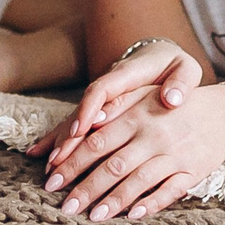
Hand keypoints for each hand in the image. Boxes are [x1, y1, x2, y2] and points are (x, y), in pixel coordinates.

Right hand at [28, 40, 199, 165]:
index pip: (104, 91)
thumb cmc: (174, 66)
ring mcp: (98, 99)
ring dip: (62, 145)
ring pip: (74, 121)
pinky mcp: (95, 109)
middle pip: (82, 111)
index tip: (81, 130)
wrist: (159, 54)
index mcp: (128, 75)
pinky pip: (72, 124)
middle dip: (69, 138)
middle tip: (58, 165)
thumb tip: (172, 98)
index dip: (90, 110)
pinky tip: (38, 155)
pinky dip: (56, 139)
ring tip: (51, 170)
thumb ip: (181, 82)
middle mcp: (107, 87)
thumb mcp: (185, 69)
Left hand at [36, 82, 224, 221]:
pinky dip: (152, 203)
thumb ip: (113, 108)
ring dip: (114, 201)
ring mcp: (174, 154)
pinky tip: (134, 215)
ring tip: (92, 217)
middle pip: (113, 165)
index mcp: (136, 115)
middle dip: (86, 188)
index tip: (51, 181)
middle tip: (65, 207)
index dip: (72, 162)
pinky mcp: (193, 171)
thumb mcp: (144, 96)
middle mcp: (153, 135)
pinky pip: (171, 191)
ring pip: (139, 180)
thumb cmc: (173, 105)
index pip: (96, 142)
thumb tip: (81, 124)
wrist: (223, 113)